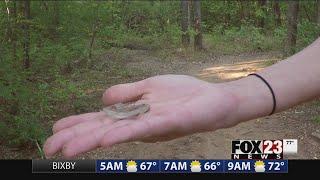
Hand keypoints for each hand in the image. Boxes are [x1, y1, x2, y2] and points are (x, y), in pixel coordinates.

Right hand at [43, 75, 238, 157]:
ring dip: (91, 141)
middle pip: (102, 130)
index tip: (54, 130)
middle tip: (49, 149)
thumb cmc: (182, 94)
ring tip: (67, 150)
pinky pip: (142, 129)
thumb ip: (125, 93)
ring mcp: (150, 125)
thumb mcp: (148, 86)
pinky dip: (123, 134)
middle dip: (75, 138)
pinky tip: (106, 139)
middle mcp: (136, 123)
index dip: (77, 125)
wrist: (212, 100)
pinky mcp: (167, 123)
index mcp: (131, 113)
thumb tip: (101, 98)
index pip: (99, 119)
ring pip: (116, 133)